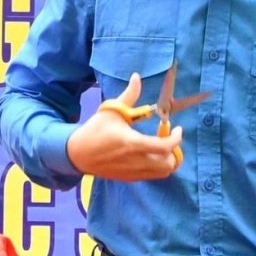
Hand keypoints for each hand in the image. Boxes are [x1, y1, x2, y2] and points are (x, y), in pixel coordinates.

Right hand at [64, 74, 186, 183]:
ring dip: (167, 159)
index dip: (176, 138)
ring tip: (160, 146)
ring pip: (163, 172)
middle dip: (174, 150)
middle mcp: (135, 160)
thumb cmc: (95, 130)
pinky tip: (150, 153)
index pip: (164, 146)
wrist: (78, 154)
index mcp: (132, 143)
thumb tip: (137, 77)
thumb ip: (129, 95)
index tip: (177, 128)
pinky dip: (158, 165)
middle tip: (166, 137)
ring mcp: (133, 172)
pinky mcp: (130, 178)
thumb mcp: (111, 110)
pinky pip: (153, 175)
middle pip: (168, 164)